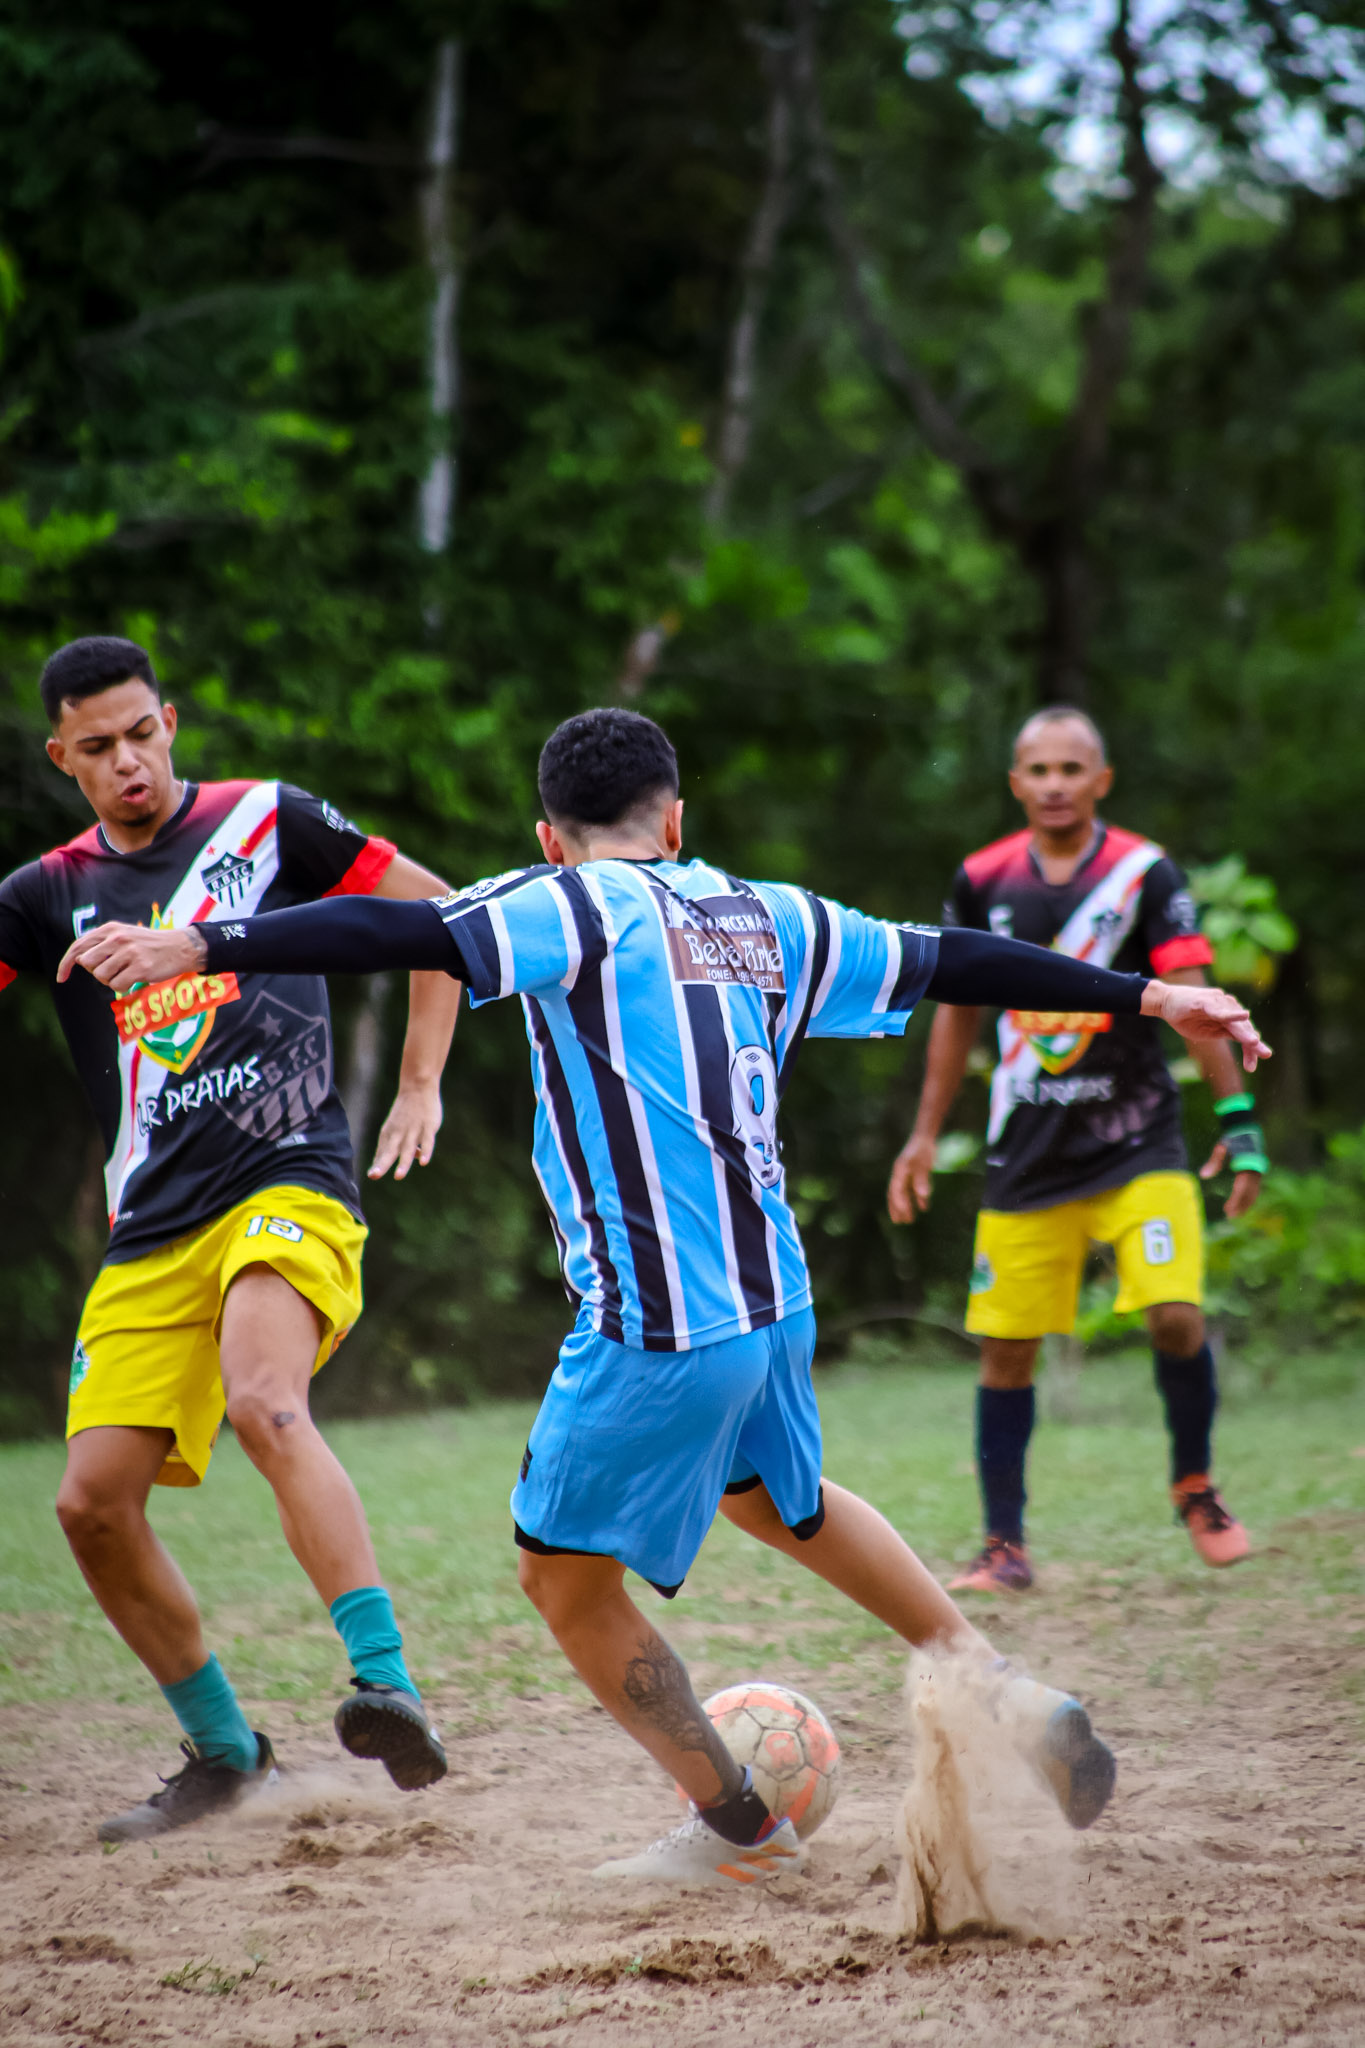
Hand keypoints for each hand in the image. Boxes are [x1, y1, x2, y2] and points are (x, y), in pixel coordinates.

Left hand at [57, 921, 206, 987]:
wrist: (180, 947)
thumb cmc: (149, 945)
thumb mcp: (123, 935)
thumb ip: (100, 944)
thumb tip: (79, 960)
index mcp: (110, 929)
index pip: (78, 947)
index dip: (66, 964)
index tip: (62, 978)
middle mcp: (117, 938)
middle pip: (88, 964)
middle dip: (96, 972)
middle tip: (112, 971)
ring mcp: (129, 952)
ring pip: (101, 976)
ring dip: (111, 980)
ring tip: (126, 974)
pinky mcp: (140, 967)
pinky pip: (117, 986)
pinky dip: (122, 987)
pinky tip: (134, 980)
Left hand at [369, 1080, 443, 1179]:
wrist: (417, 1086)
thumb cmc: (406, 1110)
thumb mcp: (396, 1127)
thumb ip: (396, 1145)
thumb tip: (398, 1160)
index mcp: (390, 1134)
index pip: (382, 1152)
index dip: (378, 1164)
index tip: (371, 1175)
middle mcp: (399, 1133)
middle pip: (390, 1152)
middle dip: (383, 1165)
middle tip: (375, 1176)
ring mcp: (414, 1130)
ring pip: (408, 1149)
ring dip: (403, 1163)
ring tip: (398, 1177)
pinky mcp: (428, 1127)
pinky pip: (427, 1141)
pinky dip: (425, 1152)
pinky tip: (423, 1162)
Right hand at [887, 1133, 936, 1222]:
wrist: (926, 1137)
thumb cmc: (923, 1149)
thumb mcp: (923, 1164)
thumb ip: (922, 1180)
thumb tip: (923, 1195)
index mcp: (899, 1171)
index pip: (896, 1191)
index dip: (899, 1203)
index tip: (903, 1215)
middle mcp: (901, 1174)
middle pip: (896, 1194)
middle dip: (897, 1208)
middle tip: (900, 1222)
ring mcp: (907, 1174)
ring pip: (904, 1193)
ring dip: (906, 1206)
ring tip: (909, 1220)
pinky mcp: (915, 1174)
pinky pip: (914, 1189)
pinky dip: (918, 1199)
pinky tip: (924, 1207)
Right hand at [1141, 980, 1270, 1070]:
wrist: (1164, 1002)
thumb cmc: (1185, 1016)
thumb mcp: (1204, 1032)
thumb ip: (1222, 1033)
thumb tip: (1242, 1040)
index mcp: (1228, 1018)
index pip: (1243, 1035)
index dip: (1249, 1051)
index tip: (1250, 1068)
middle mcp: (1227, 1008)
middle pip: (1243, 1028)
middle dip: (1253, 1044)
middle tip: (1266, 1055)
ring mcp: (1218, 1003)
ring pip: (1234, 1021)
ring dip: (1245, 1031)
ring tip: (1255, 1042)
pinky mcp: (1206, 1001)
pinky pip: (1220, 1010)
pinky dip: (1231, 1014)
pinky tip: (1243, 1016)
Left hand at [1198, 1145, 1262, 1219]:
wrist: (1245, 1130)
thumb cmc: (1231, 1139)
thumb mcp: (1221, 1147)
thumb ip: (1213, 1161)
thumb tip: (1203, 1175)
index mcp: (1247, 1165)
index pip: (1242, 1187)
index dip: (1236, 1200)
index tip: (1227, 1210)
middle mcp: (1255, 1170)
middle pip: (1250, 1193)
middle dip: (1241, 1205)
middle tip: (1230, 1216)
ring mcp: (1258, 1172)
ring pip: (1254, 1192)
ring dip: (1246, 1204)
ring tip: (1234, 1214)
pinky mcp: (1257, 1173)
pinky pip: (1255, 1189)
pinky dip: (1249, 1198)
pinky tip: (1242, 1205)